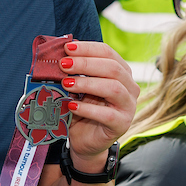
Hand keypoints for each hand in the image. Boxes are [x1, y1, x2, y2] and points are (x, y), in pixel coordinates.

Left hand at [58, 41, 138, 167]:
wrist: (84, 137)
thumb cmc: (80, 107)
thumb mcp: (75, 86)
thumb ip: (71, 71)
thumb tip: (56, 53)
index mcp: (120, 71)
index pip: (107, 53)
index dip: (87, 48)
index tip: (67, 48)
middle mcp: (129, 86)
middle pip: (112, 68)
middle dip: (85, 64)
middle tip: (63, 65)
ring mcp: (128, 106)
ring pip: (113, 88)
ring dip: (87, 83)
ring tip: (66, 84)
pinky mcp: (122, 124)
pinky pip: (108, 115)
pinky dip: (88, 109)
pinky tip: (71, 105)